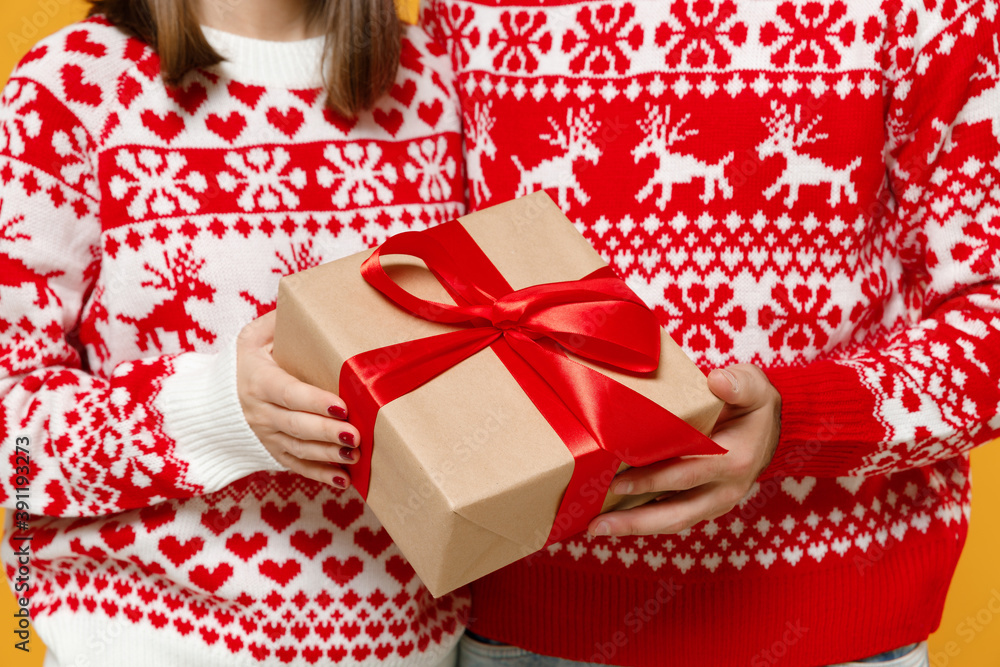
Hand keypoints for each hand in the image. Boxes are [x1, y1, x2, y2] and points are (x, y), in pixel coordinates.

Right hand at [236, 311, 359, 488]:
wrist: (213, 402)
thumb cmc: (245, 363)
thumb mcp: (252, 338)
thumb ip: (277, 323)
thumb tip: (306, 300)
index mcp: (259, 381)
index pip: (288, 393)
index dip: (314, 402)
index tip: (341, 406)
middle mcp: (261, 412)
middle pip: (296, 425)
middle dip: (326, 433)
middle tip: (356, 435)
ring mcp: (267, 436)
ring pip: (299, 450)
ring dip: (328, 455)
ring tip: (355, 455)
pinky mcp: (274, 453)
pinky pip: (297, 467)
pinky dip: (319, 476)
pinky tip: (343, 479)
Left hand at [588, 364, 780, 536]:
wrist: (771, 428)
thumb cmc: (753, 403)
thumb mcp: (754, 386)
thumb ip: (739, 383)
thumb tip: (716, 380)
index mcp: (734, 460)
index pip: (687, 474)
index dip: (653, 481)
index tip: (618, 483)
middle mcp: (726, 489)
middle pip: (677, 513)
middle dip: (635, 521)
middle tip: (596, 524)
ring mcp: (717, 502)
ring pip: (674, 521)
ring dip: (635, 528)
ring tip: (597, 528)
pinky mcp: (707, 505)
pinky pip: (674, 517)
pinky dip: (646, 520)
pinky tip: (616, 519)